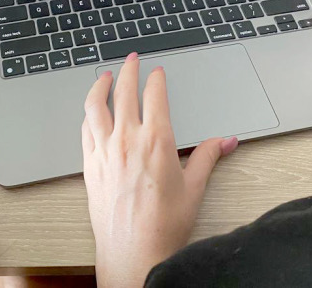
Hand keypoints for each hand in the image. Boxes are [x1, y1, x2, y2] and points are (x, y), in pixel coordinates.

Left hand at [82, 53, 237, 286]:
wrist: (133, 253)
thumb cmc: (164, 225)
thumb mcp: (194, 188)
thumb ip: (207, 158)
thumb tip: (225, 141)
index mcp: (156, 141)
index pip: (154, 96)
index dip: (155, 79)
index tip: (157, 71)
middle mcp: (127, 140)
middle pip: (123, 92)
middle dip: (128, 70)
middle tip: (131, 59)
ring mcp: (104, 151)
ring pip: (96, 106)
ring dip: (100, 85)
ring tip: (105, 76)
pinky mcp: (90, 165)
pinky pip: (85, 129)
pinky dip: (88, 113)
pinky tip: (92, 111)